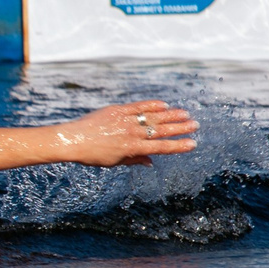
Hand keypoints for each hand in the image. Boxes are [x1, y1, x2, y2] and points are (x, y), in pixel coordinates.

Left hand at [49, 100, 198, 167]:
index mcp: (132, 149)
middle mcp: (131, 134)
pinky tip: (164, 105)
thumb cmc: (92, 155)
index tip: (192, 144)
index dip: (178, 146)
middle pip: (161, 130)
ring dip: (171, 115)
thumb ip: (134, 160)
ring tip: (186, 114)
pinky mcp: (117, 110)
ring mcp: (125, 121)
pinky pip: (138, 106)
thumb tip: (151, 162)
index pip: (160, 147)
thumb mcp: (114, 162)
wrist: (72, 140)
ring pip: (153, 117)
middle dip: (180, 128)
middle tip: (195, 125)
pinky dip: (152, 105)